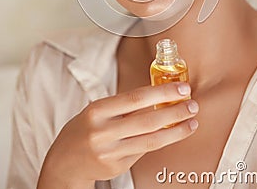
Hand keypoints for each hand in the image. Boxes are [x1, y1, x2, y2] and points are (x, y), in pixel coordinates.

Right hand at [37, 82, 197, 187]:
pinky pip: (144, 151)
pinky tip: (174, 133)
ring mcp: (111, 152)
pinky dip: (162, 140)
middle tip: (192, 104)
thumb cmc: (84, 129)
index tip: (181, 88)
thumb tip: (157, 95)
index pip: (136, 98)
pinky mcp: (117, 167)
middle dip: (174, 112)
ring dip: (176, 130)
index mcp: (97, 111)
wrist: (64, 162)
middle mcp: (103, 132)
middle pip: (147, 120)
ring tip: (191, 121)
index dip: (162, 93)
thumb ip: (123, 105)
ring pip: (151, 140)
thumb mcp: (97, 111)